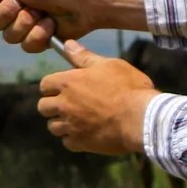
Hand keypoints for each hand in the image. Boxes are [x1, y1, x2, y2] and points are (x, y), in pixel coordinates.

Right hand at [0, 0, 143, 52]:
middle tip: (25, 3)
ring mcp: (26, 23)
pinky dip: (39, 35)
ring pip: (8, 37)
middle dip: (7, 14)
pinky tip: (51, 24)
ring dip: (26, 24)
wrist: (84, 1)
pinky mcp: (40, 38)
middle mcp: (12, 5)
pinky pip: (26, 46)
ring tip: (43, 13)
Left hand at [37, 42, 156, 155]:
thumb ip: (85, 57)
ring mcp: (71, 126)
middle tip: (70, 105)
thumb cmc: (128, 88)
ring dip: (62, 123)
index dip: (53, 86)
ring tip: (77, 121)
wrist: (142, 118)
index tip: (64, 88)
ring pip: (53, 127)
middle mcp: (63, 105)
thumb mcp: (109, 65)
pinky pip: (67, 142)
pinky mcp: (81, 143)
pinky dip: (73, 139)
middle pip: (44, 107)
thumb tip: (68, 44)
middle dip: (53, 106)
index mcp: (67, 83)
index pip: (45, 85)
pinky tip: (86, 134)